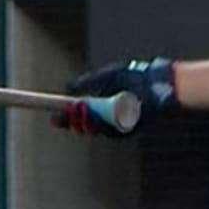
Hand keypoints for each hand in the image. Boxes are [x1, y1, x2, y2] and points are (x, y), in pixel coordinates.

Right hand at [57, 57, 176, 136]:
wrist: (155, 81)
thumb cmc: (133, 76)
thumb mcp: (106, 76)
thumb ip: (87, 82)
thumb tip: (68, 88)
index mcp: (100, 105)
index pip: (79, 115)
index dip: (66, 118)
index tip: (54, 118)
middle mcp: (107, 116)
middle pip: (84, 125)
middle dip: (71, 123)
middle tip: (60, 119)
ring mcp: (118, 124)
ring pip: (96, 129)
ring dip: (85, 124)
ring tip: (77, 114)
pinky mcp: (129, 129)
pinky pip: (112, 132)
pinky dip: (102, 127)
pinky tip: (94, 120)